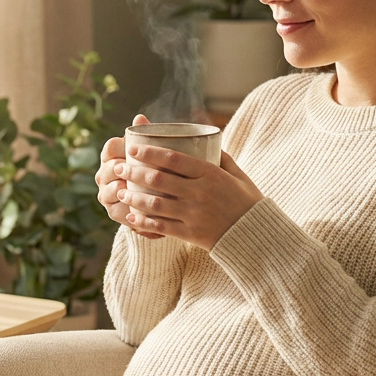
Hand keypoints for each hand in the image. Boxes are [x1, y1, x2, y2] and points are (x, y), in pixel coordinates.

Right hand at [96, 114, 162, 238]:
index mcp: (112, 157)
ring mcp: (107, 195)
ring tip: (130, 190)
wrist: (156, 197)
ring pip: (109, 192)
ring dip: (119, 190)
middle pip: (107, 169)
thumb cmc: (153, 167)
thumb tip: (139, 117)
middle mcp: (105, 176)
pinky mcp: (115, 213)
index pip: (110, 147)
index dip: (119, 147)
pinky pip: (119, 213)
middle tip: (131, 169)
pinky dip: (129, 212)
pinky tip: (142, 211)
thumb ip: (145, 135)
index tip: (132, 147)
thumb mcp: (152, 152)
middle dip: (118, 168)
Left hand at [113, 144, 263, 250]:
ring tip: (120, 190)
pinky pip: (161, 227)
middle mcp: (199, 192)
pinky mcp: (190, 233)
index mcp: (210, 173)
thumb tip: (204, 140)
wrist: (256, 234)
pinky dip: (143, 222)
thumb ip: (220, 157)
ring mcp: (194, 214)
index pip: (172, 158)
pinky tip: (130, 217)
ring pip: (155, 204)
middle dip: (133, 172)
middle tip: (119, 166)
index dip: (148, 152)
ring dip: (133, 196)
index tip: (132, 147)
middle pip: (158, 179)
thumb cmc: (246, 201)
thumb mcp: (237, 174)